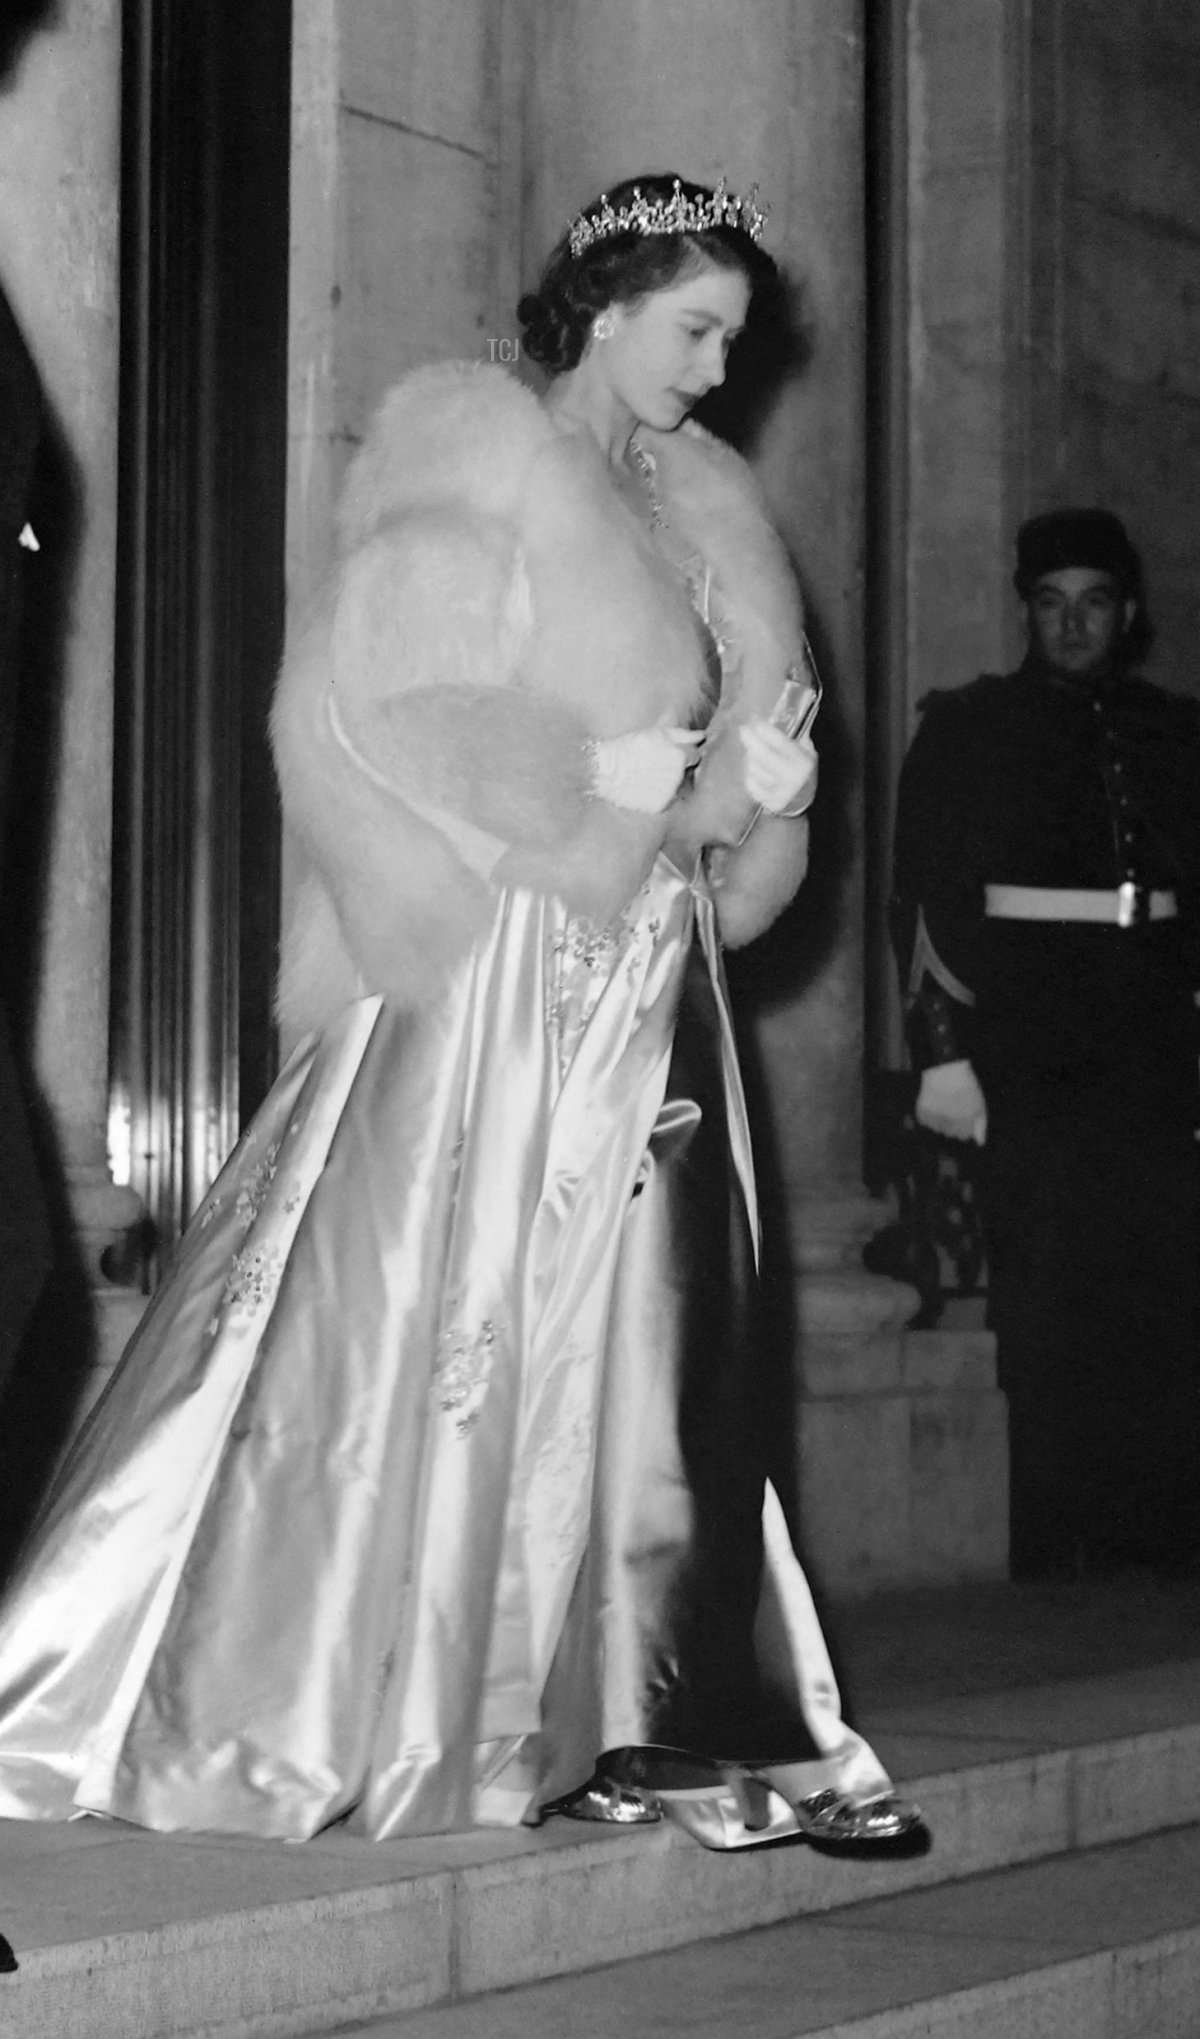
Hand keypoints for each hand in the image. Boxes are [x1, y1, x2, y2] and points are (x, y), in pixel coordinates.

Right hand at [589, 727, 704, 812]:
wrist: (606, 769)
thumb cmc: (629, 747)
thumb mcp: (656, 733)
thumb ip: (683, 734)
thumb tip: (701, 736)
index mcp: (682, 756)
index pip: (694, 756)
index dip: (682, 754)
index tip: (667, 754)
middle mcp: (680, 776)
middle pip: (685, 773)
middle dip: (675, 769)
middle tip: (653, 765)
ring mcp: (670, 793)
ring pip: (675, 788)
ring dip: (666, 783)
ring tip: (646, 777)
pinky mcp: (660, 806)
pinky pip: (664, 802)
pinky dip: (656, 797)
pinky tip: (642, 789)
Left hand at [738, 719, 817, 815]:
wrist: (802, 803)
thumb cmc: (803, 771)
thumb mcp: (808, 751)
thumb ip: (796, 734)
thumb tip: (778, 713)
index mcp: (802, 761)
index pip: (779, 741)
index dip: (764, 728)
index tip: (755, 719)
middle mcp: (790, 776)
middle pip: (763, 754)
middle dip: (750, 739)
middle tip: (743, 729)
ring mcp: (778, 791)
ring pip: (754, 769)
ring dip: (749, 757)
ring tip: (752, 751)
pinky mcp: (767, 801)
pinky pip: (750, 783)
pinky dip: (749, 774)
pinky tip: (753, 769)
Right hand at [915, 1060, 986, 1143]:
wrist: (945, 1069)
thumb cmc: (966, 1086)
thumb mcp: (979, 1104)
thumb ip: (980, 1125)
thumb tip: (980, 1143)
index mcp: (966, 1121)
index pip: (964, 1136)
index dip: (965, 1125)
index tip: (963, 1113)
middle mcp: (951, 1123)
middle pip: (950, 1134)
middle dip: (953, 1124)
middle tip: (953, 1106)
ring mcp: (936, 1119)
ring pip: (938, 1129)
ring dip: (941, 1120)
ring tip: (943, 1103)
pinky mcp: (923, 1114)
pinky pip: (926, 1123)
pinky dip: (929, 1116)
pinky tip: (934, 1103)